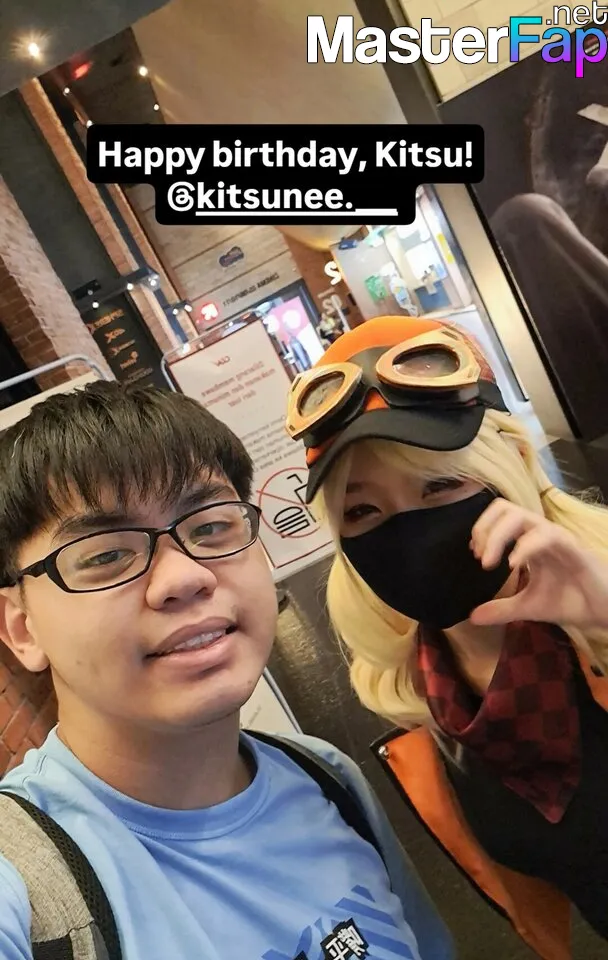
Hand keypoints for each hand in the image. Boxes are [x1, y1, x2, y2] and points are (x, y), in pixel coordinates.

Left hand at [469, 498, 607, 629]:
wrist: (605, 611)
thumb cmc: (572, 601)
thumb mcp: (529, 607)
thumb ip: (502, 609)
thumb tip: (472, 617)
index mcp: (528, 541)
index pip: (499, 516)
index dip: (481, 530)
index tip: (474, 555)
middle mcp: (539, 534)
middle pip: (505, 507)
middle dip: (484, 528)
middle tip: (479, 558)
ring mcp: (556, 537)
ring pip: (522, 515)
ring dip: (497, 535)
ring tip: (488, 562)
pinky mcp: (572, 547)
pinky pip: (546, 535)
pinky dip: (524, 546)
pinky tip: (512, 566)